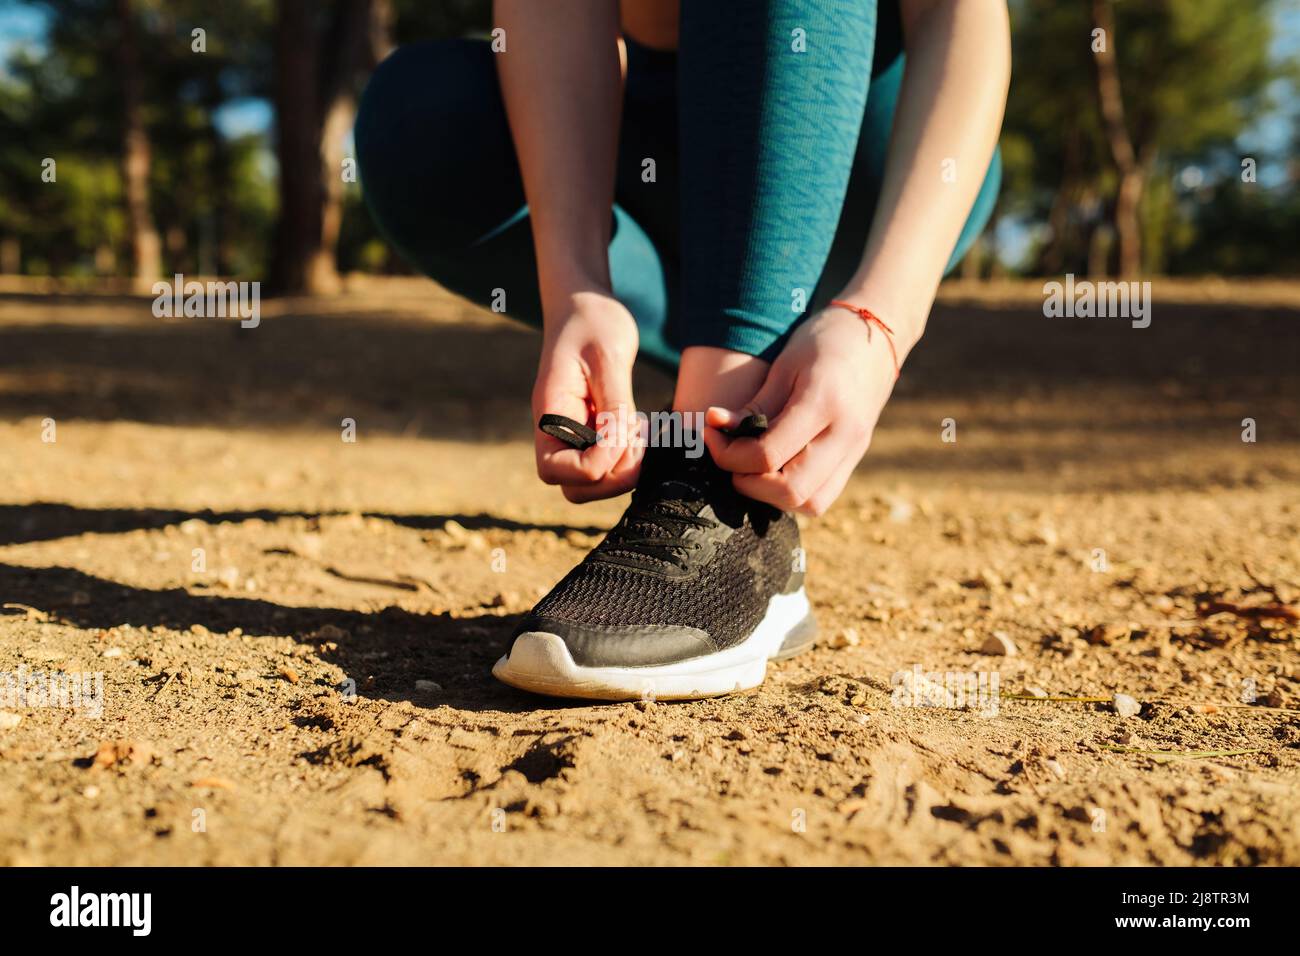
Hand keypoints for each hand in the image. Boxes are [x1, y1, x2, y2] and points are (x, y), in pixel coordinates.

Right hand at [533, 291, 643, 502]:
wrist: (586, 305)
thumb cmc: (594, 323)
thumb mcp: (609, 357)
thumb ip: (614, 404)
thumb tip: (617, 447)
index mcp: (549, 412)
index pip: (555, 470)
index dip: (595, 465)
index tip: (624, 430)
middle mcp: (556, 431)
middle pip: (572, 488)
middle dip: (612, 477)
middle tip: (637, 440)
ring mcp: (573, 435)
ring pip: (591, 484)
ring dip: (624, 470)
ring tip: (642, 431)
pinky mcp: (591, 433)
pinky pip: (607, 466)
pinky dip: (630, 458)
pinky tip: (641, 427)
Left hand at [703, 306, 908, 514]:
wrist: (876, 336)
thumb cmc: (824, 342)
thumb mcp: (784, 366)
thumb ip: (753, 405)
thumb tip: (715, 428)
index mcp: (824, 404)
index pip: (768, 454)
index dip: (729, 454)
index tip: (713, 434)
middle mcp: (845, 435)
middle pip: (791, 491)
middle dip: (749, 482)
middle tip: (732, 457)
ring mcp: (854, 451)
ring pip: (810, 503)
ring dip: (772, 494)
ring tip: (753, 465)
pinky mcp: (854, 458)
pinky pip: (822, 495)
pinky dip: (793, 491)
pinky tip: (775, 468)